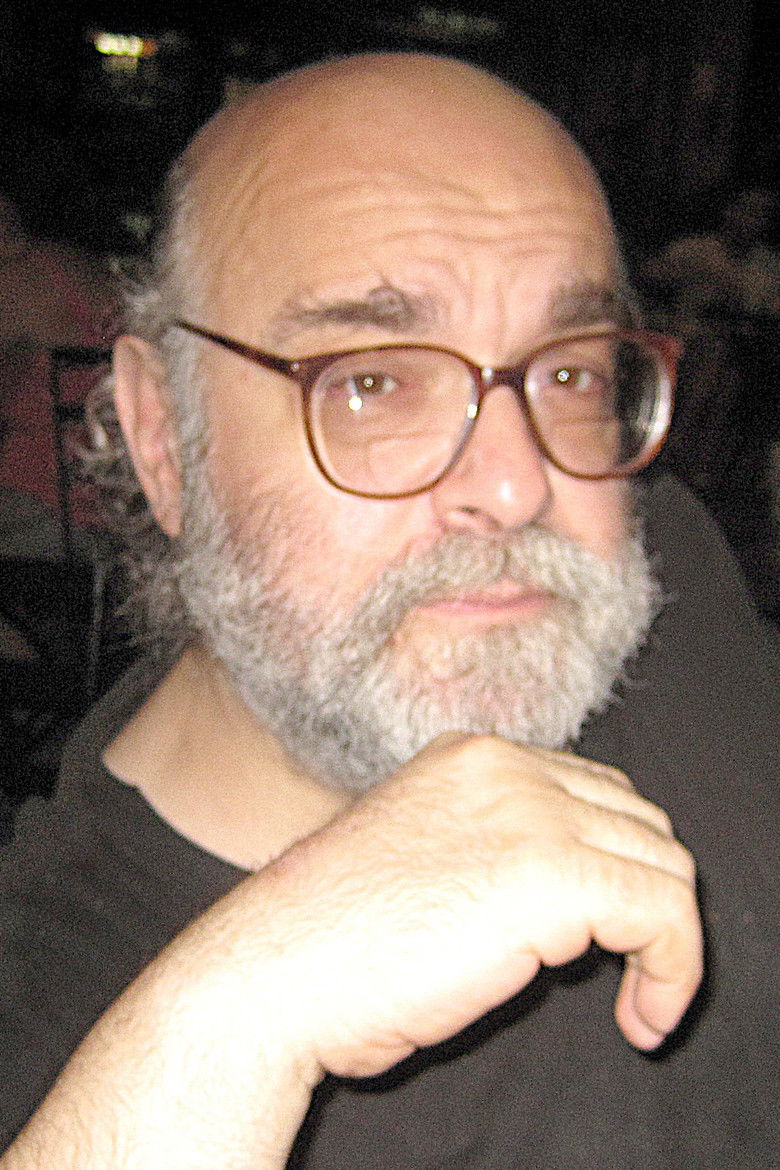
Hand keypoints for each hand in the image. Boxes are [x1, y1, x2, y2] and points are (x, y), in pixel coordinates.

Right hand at [4, 734, 701, 1169]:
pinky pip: (665, 912)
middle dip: (643, 897)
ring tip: (634, 1000)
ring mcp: (528, 809)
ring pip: (663, 862)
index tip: (603, 936)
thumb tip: (568, 891)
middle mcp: (506, 765)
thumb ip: (493, 847)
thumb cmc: (331, 940)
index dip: (612, 865)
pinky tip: (640, 1018)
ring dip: (664, 938)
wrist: (268, 970)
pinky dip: (675, 970)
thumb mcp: (423, 859)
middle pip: (637, 820)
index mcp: (471, 756)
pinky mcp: (548, 870)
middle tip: (624, 970)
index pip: (594, 791)